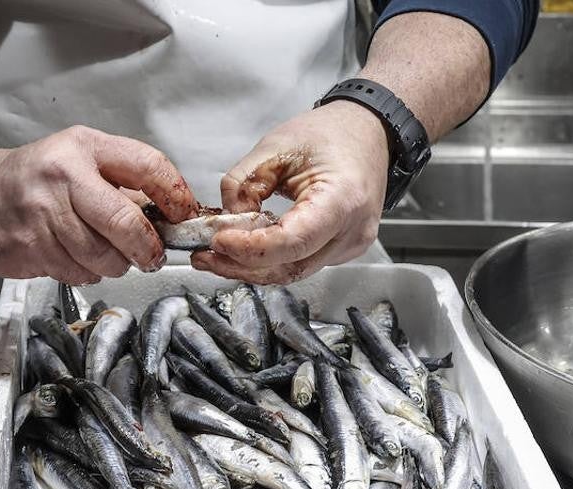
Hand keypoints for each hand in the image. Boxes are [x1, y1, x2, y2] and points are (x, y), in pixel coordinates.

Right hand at [0, 126, 197, 283]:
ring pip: (102, 258)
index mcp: (83, 148)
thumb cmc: (35, 178)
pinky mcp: (29, 248)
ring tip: (105, 255)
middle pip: (126, 224)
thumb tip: (170, 219)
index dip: (174, 195)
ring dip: (114, 265)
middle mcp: (63, 177)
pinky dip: (85, 273)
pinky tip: (73, 257)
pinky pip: (76, 273)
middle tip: (152, 257)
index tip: (183, 215)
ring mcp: (43, 215)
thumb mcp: (79, 159)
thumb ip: (122, 183)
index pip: (147, 166)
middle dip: (147, 248)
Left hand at [191, 101, 388, 284]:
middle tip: (204, 256)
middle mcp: (352, 231)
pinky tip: (247, 248)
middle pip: (290, 267)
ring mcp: (351, 246)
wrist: (368, 133)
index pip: (291, 242)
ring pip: (293, 272)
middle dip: (241, 266)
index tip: (218, 240)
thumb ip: (243, 183)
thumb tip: (226, 220)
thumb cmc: (331, 134)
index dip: (250, 248)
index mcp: (342, 199)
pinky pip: (301, 263)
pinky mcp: (342, 250)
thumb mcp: (276, 145)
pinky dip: (270, 259)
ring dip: (252, 267)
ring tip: (217, 255)